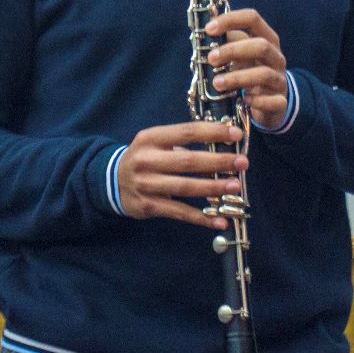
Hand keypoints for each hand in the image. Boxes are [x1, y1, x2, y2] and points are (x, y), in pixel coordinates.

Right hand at [117, 121, 246, 229]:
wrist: (111, 181)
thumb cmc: (144, 159)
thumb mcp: (158, 146)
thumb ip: (185, 149)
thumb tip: (222, 158)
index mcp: (151, 138)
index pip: (186, 132)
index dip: (212, 132)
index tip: (235, 135)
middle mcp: (146, 160)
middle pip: (188, 161)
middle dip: (218, 162)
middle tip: (242, 163)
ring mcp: (146, 184)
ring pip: (185, 187)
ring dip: (213, 188)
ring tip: (235, 188)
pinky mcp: (148, 206)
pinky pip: (179, 212)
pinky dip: (201, 218)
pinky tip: (219, 221)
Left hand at [205, 8, 287, 127]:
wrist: (270, 100)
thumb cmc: (249, 71)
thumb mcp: (240, 54)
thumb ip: (226, 42)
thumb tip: (204, 33)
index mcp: (266, 38)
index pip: (253, 19)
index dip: (231, 20)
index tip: (209, 29)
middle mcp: (276, 57)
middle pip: (261, 46)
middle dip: (233, 51)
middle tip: (211, 59)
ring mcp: (280, 80)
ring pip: (264, 74)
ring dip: (237, 78)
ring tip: (217, 83)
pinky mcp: (281, 101)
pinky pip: (273, 101)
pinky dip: (257, 101)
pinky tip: (243, 101)